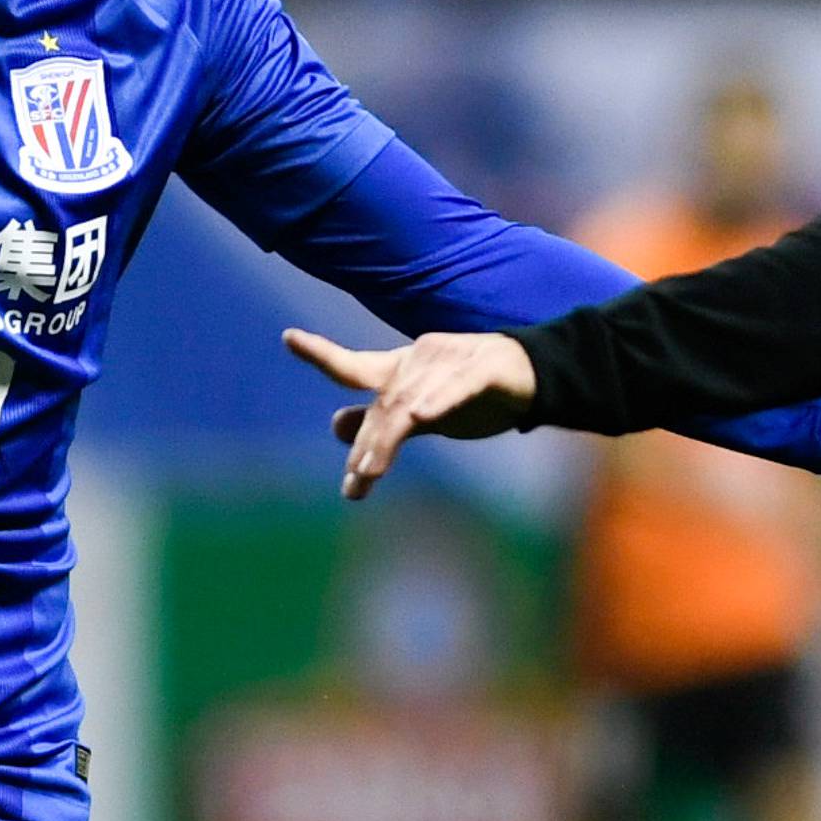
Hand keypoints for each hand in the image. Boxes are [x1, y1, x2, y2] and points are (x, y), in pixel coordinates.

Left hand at [283, 328, 535, 499]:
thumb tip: (336, 425)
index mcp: (399, 370)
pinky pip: (459, 385)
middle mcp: (418, 361)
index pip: (353, 366)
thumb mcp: (419, 411)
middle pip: (383, 405)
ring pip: (413, 402)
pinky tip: (422, 415)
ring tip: (370, 469)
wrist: (531, 373)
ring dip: (389, 437)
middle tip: (355, 483)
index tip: (289, 337)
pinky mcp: (487, 369)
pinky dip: (440, 399)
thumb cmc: (469, 391)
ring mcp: (451, 362)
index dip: (321, 354)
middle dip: (366, 445)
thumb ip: (379, 419)